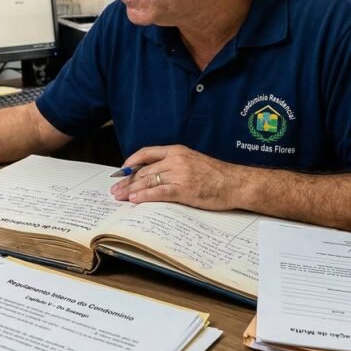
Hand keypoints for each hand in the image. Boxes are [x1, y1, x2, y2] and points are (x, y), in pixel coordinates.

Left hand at [109, 145, 242, 209]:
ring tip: (119, 196)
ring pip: (148, 181)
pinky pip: (159, 192)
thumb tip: (153, 175)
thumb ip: (174, 165)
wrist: (236, 183)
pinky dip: (144, 196)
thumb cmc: (217, 175)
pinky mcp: (184, 189)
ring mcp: (180, 174)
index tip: (121, 170)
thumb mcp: (193, 161)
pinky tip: (135, 200)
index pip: (147, 153)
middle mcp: (176, 160)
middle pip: (144, 170)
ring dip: (131, 189)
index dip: (131, 162)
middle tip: (114, 190)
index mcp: (177, 151)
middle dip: (127, 180)